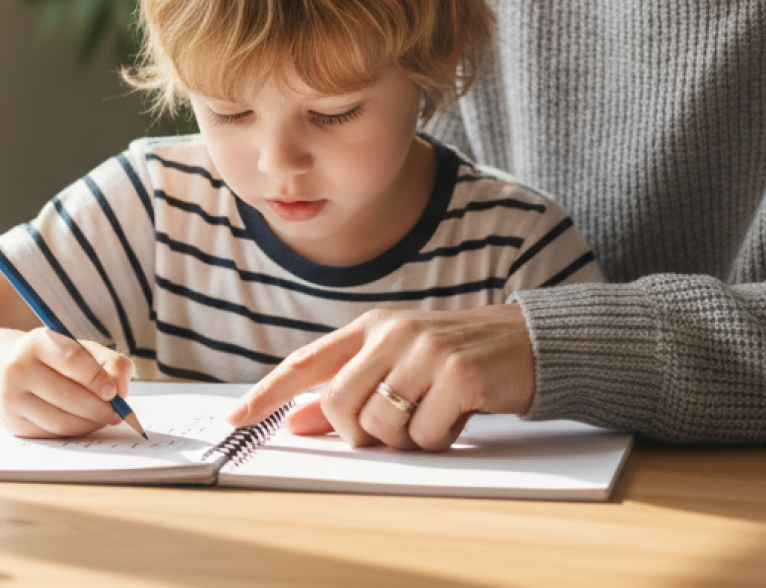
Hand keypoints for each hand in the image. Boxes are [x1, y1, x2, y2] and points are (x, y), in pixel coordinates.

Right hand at [0, 331, 135, 438]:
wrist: (4, 370)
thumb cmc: (53, 359)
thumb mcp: (81, 349)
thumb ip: (110, 362)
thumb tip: (121, 389)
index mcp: (38, 343)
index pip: (73, 361)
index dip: (97, 379)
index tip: (115, 393)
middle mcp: (19, 369)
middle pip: (67, 396)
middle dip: (99, 408)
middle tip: (117, 413)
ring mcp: (12, 398)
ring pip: (60, 420)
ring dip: (89, 424)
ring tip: (105, 419)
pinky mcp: (13, 423)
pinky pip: (51, 434)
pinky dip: (74, 432)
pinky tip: (85, 424)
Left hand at [226, 304, 535, 450]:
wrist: (529, 343)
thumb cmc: (458, 359)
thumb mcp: (399, 367)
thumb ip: (347, 391)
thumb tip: (296, 421)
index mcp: (372, 327)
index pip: (307, 362)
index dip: (267, 392)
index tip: (237, 419)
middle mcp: (394, 333)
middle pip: (341, 406)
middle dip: (361, 433)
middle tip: (394, 428)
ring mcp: (426, 350)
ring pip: (381, 424)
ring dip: (405, 438)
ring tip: (431, 416)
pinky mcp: (458, 373)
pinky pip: (425, 433)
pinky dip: (439, 438)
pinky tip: (457, 415)